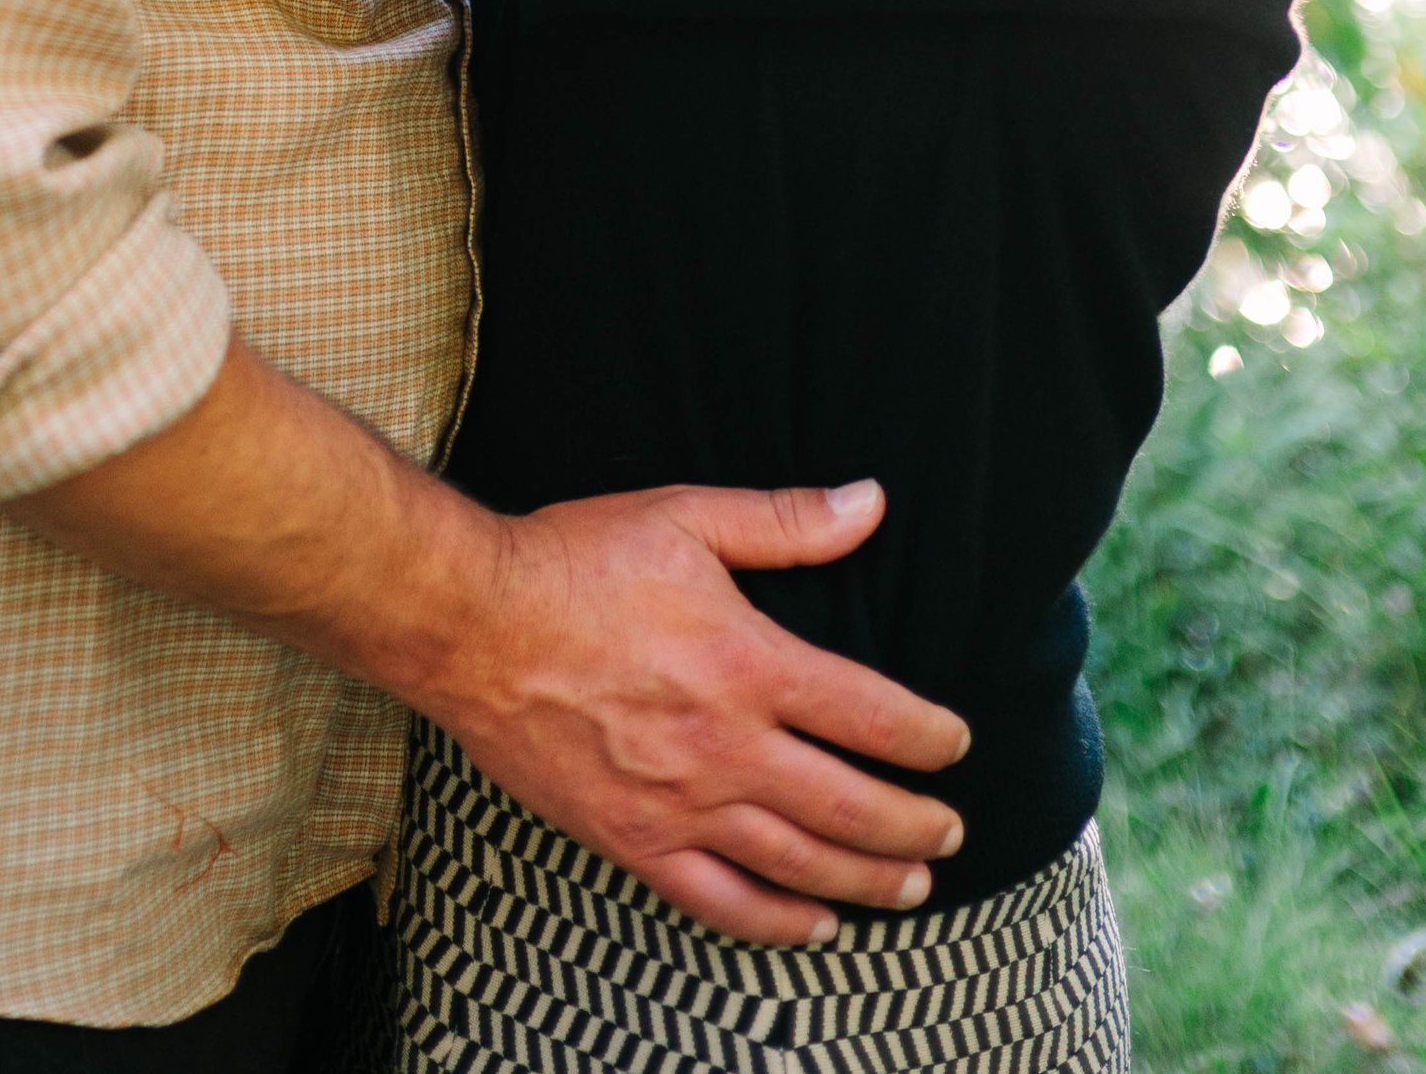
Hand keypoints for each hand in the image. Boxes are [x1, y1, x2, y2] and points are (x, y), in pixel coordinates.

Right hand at [410, 474, 967, 943]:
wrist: (470, 623)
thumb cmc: (575, 560)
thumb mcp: (686, 517)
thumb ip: (786, 521)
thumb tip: (871, 502)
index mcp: (748, 662)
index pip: (870, 715)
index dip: (927, 737)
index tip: (955, 744)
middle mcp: (725, 745)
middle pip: (849, 805)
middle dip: (914, 825)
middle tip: (950, 833)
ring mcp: (678, 803)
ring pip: (798, 863)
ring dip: (867, 880)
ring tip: (912, 886)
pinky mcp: (631, 839)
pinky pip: (718, 902)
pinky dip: (777, 921)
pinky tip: (815, 923)